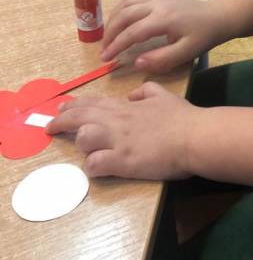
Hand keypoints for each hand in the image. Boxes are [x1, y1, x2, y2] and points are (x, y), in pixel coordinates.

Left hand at [47, 82, 197, 178]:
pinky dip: (93, 167)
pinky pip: (95, 165)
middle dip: (61, 121)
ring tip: (87, 150)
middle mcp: (117, 121)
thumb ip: (146, 91)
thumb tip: (133, 95)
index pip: (93, 103)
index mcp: (126, 107)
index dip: (74, 105)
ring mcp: (119, 141)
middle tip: (50, 126)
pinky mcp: (123, 161)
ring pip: (83, 139)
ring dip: (82, 144)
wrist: (195, 136)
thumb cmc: (182, 117)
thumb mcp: (164, 96)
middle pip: (80, 118)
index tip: (62, 108)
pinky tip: (97, 168)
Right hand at [100, 0, 225, 71]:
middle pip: (124, 15)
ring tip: (106, 37)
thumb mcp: (187, 52)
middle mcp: (156, 5)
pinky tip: (117, 21)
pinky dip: (120, 9)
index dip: (116, 46)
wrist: (218, 15)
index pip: (132, 32)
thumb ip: (162, 58)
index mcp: (163, 19)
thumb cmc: (204, 35)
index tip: (105, 59)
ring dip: (112, 19)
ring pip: (126, 3)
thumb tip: (137, 62)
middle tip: (103, 51)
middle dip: (110, 33)